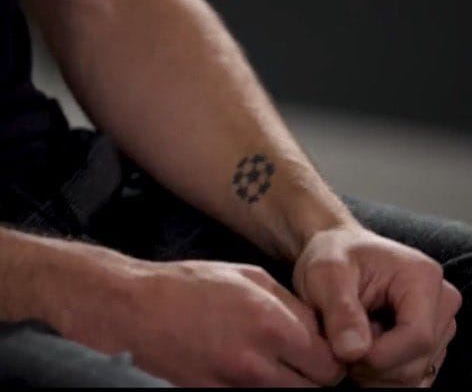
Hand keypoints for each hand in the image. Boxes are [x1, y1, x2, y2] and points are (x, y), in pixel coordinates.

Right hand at [123, 261, 344, 386]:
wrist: (140, 309)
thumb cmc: (194, 284)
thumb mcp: (249, 276)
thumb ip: (290, 303)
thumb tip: (316, 327)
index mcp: (270, 323)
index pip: (328, 362)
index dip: (332, 356)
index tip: (323, 347)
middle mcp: (257, 363)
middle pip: (315, 390)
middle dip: (317, 374)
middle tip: (304, 356)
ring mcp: (235, 387)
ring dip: (292, 384)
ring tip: (277, 360)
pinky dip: (264, 390)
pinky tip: (252, 368)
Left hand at [292, 224, 461, 386]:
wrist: (335, 249)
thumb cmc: (331, 256)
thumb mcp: (325, 274)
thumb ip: (340, 311)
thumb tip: (353, 352)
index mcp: (422, 276)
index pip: (417, 337)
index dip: (378, 355)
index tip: (342, 349)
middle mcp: (441, 300)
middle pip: (417, 362)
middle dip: (371, 365)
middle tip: (338, 341)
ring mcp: (439, 323)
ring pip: (414, 376)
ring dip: (374, 371)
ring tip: (348, 339)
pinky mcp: (431, 343)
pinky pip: (412, 379)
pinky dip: (381, 375)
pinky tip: (361, 347)